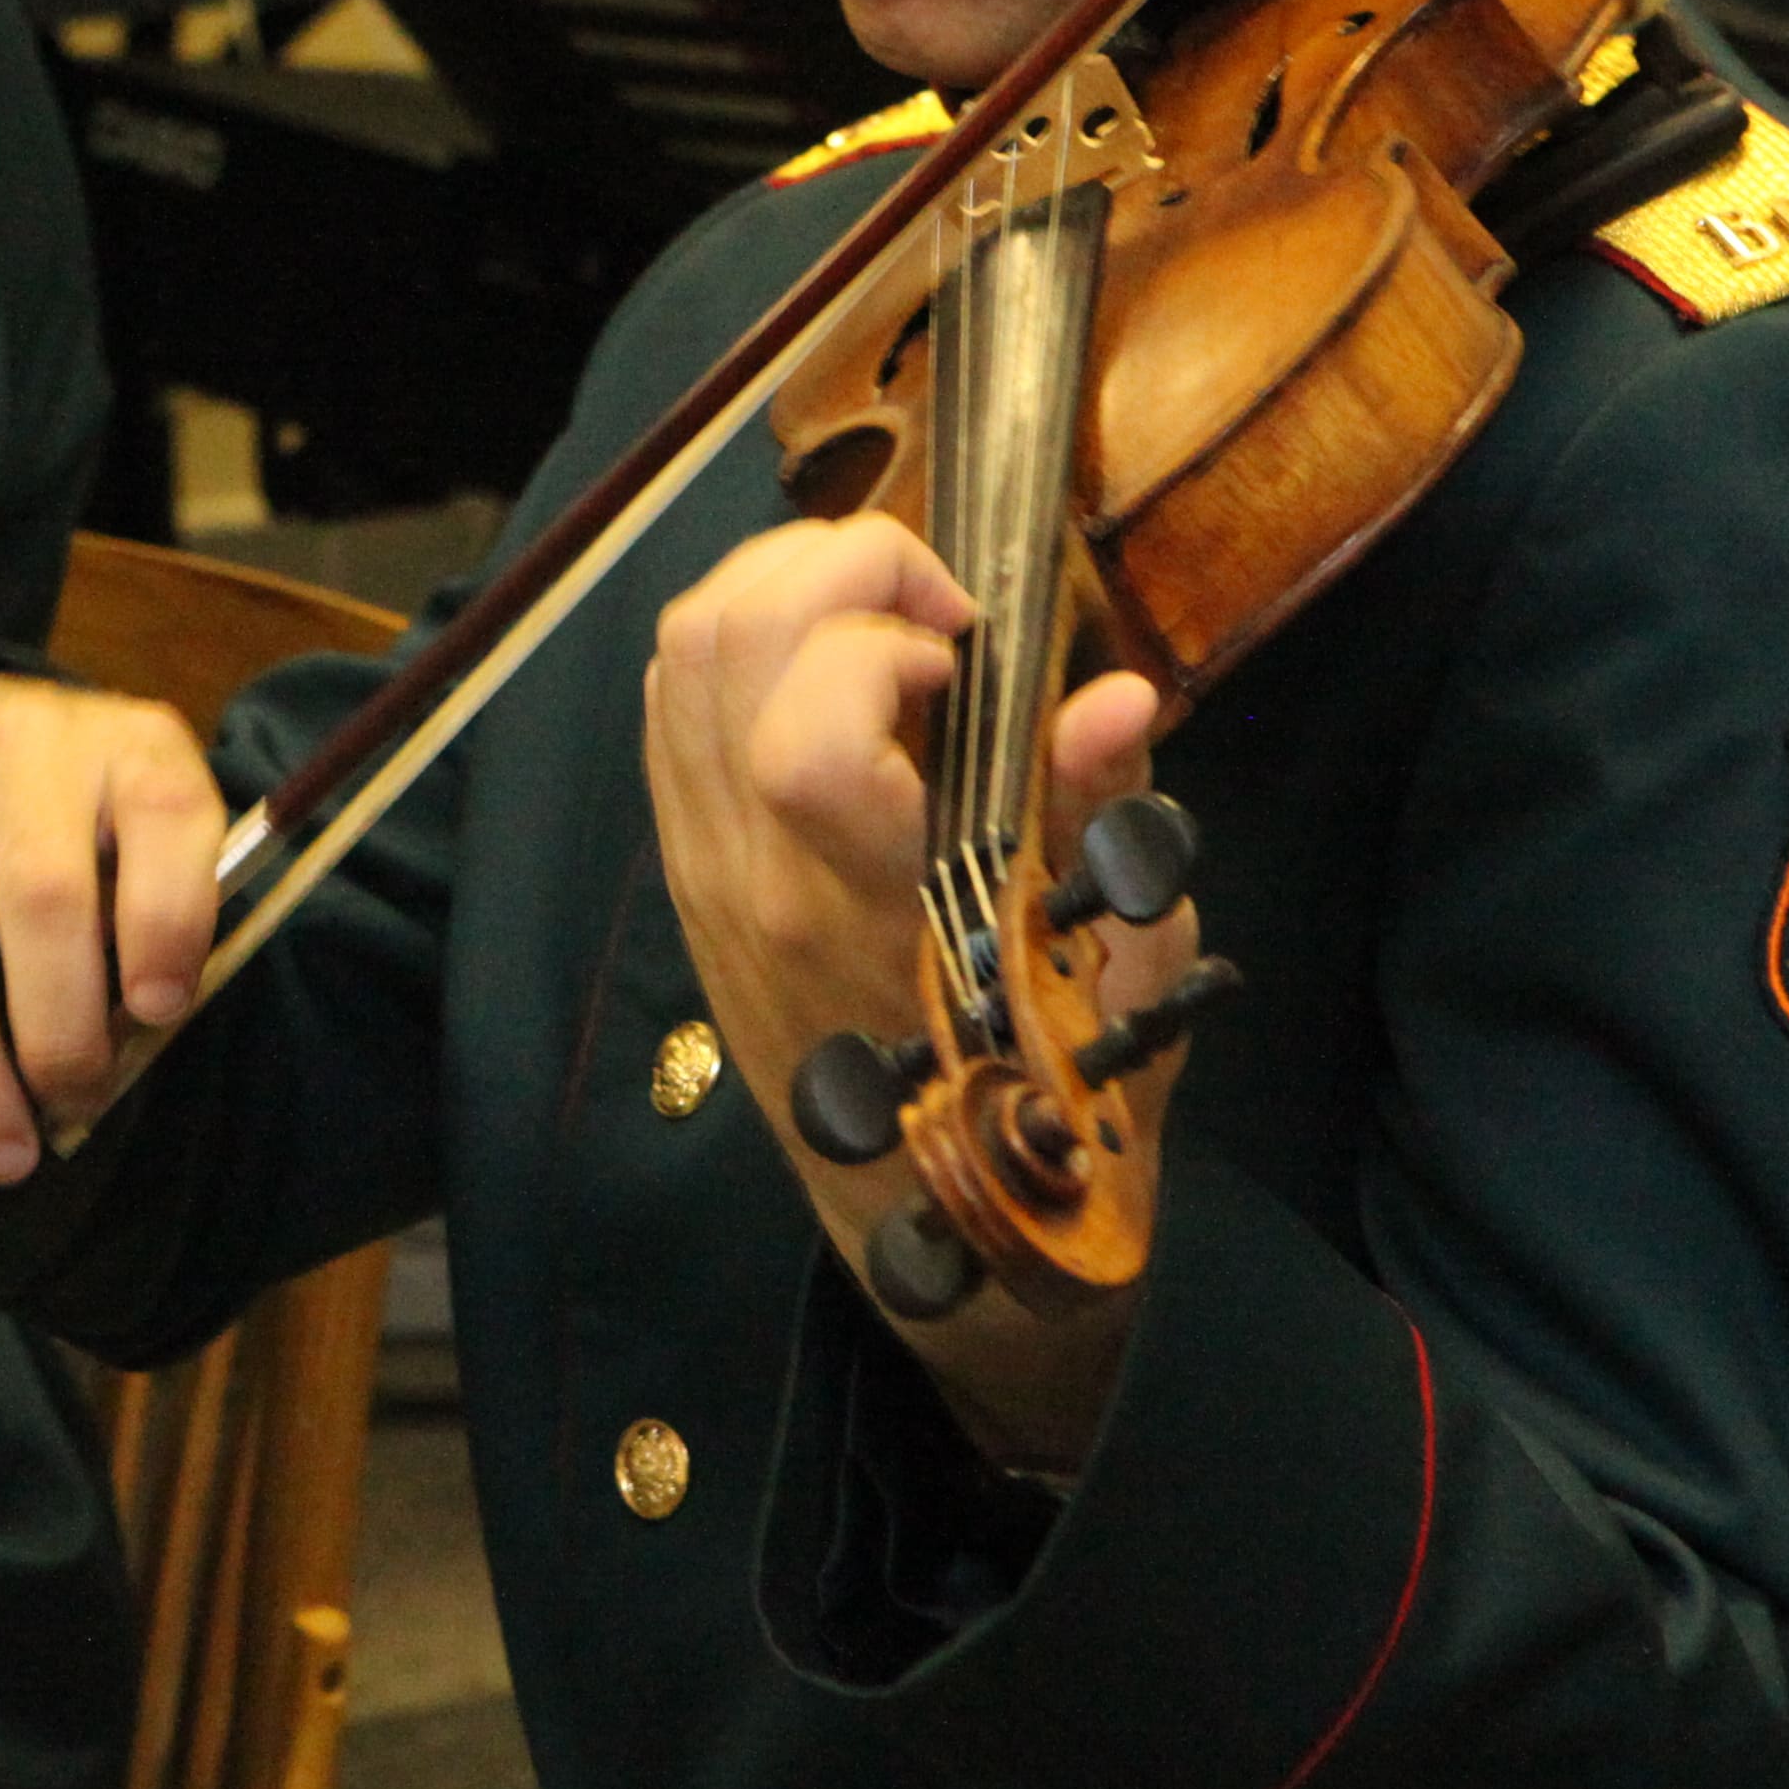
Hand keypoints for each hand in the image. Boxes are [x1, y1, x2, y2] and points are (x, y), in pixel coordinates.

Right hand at [0, 673, 224, 1182]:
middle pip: (43, 902)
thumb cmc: (70, 819)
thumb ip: (148, 928)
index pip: (164, 819)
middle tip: (69, 1110)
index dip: (168, 923)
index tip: (160, 1010)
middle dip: (60, 1036)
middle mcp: (22, 741)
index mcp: (129, 746)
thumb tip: (102, 1070)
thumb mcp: (141, 838)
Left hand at [646, 518, 1211, 1476]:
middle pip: (718, 644)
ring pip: (678, 655)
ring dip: (782, 582)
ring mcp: (702, 868)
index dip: (881, 637)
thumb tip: (1110, 694)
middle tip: (939, 607)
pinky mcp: (683, 866)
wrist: (932, 1227)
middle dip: (839, 562)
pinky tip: (829, 662)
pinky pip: (668, 704)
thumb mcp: (1120, 968)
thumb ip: (1108, 820)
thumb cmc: (1048, 1099)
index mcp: (868, 909)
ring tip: (888, 612)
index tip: (975, 649)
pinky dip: (740, 640)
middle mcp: (756, 878)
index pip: (804, 732)